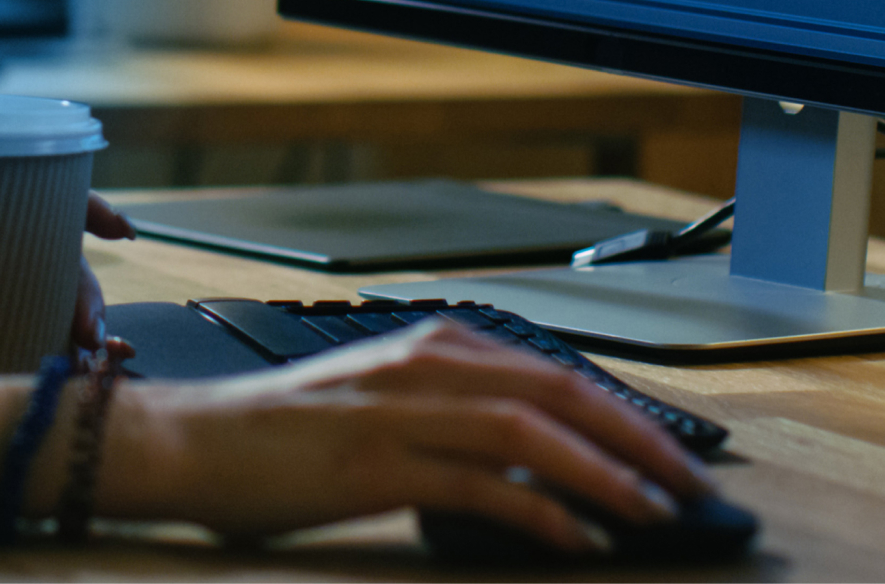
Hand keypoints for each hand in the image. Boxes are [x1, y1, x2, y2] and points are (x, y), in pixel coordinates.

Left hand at [0, 192, 137, 362]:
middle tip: (89, 328)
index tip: (118, 228)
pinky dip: (50, 362)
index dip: (81, 207)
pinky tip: (75, 381)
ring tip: (93, 359)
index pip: (25, 201)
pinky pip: (16, 351)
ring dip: (76, 330)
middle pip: (48, 263)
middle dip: (83, 291)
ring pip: (42, 308)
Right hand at [101, 318, 712, 552]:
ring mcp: (402, 412)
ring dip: (606, 474)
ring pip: (531, 431)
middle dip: (637, 438)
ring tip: (654, 512)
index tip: (672, 453)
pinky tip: (578, 539)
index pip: (552, 370)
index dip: (623, 412)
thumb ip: (452, 417)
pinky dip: (542, 512)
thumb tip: (534, 461)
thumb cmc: (282, 434)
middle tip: (691, 485)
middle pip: (558, 391)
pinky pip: (483, 486)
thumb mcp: (381, 406)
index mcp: (431, 346)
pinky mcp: (379, 464)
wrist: (194, 443)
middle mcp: (424, 365)